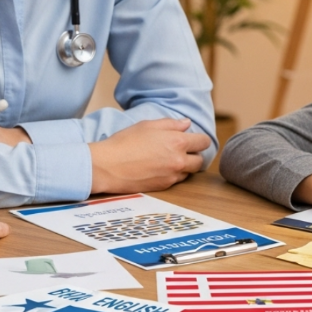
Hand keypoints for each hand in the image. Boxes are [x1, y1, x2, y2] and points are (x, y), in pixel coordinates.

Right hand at [89, 118, 210, 193]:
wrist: (108, 166)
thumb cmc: (126, 141)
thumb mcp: (148, 125)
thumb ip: (171, 124)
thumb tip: (187, 124)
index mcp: (177, 142)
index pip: (203, 142)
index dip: (200, 139)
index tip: (194, 138)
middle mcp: (178, 161)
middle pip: (200, 160)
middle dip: (194, 154)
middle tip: (182, 150)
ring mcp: (172, 176)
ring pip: (189, 172)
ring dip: (184, 166)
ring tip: (169, 159)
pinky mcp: (163, 187)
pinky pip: (176, 180)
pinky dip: (173, 174)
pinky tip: (160, 168)